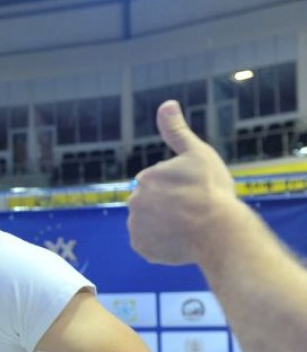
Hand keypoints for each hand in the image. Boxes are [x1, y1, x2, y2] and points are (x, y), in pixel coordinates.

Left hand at [127, 100, 237, 264]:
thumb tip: (166, 104)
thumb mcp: (197, 154)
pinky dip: (162, 244)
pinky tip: (180, 241)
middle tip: (193, 211)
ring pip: (151, 223)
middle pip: (154, 203)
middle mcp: (134, 201)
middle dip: (169, 206)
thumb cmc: (212, 191)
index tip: (195, 192)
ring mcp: (136, 226)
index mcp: (145, 178)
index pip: (161, 183)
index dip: (181, 188)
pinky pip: (150, 244)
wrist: (219, 231)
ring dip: (164, 225)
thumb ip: (176, 131)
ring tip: (188, 227)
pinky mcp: (141, 247)